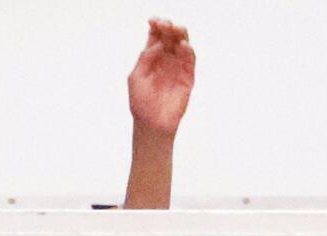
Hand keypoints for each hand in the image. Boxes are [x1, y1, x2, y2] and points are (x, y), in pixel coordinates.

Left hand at [128, 19, 194, 137]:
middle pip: (170, 38)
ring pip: (182, 46)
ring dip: (180, 36)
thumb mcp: (136, 78)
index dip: (156, 28)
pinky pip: (190, 61)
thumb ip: (145, 60)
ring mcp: (177, 68)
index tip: (153, 20)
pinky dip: (188, 52)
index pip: (155, 38)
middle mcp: (165, 61)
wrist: (151, 124)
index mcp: (151, 59)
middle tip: (165, 24)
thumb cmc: (141, 103)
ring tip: (176, 29)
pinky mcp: (188, 77)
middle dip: (168, 29)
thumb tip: (157, 44)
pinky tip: (183, 46)